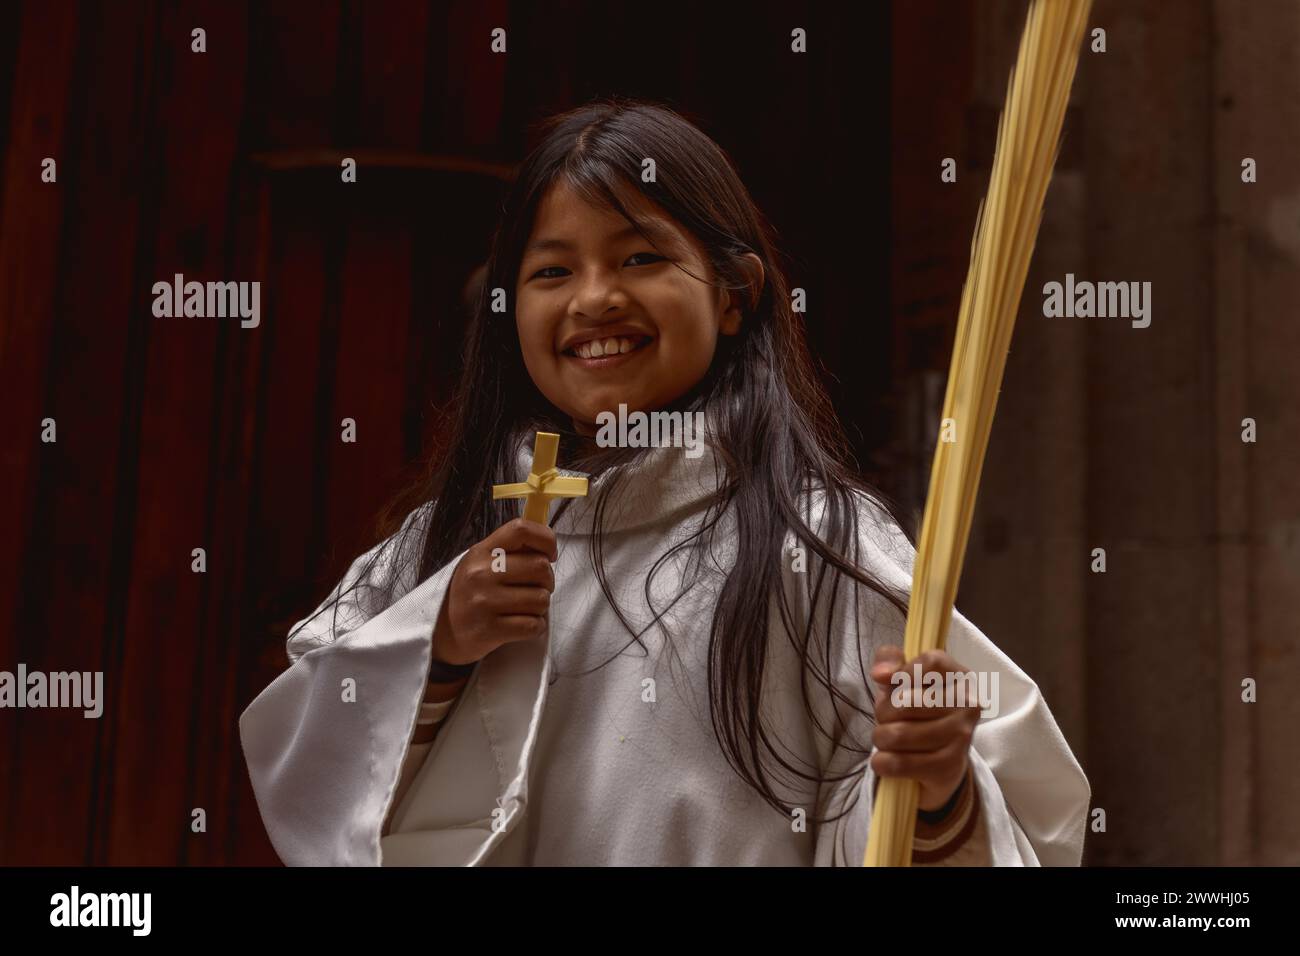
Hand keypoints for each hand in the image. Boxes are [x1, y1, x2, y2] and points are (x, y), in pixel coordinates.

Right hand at [431, 517, 557, 666]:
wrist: (444, 631)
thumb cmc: (473, 592)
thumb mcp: (482, 562)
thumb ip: (511, 550)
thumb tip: (548, 545)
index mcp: (481, 552)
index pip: (521, 529)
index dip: (546, 539)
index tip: (550, 555)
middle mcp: (480, 573)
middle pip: (540, 567)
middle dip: (548, 580)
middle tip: (537, 588)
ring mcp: (483, 602)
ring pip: (541, 599)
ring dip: (541, 606)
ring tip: (525, 608)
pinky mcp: (489, 630)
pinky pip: (533, 625)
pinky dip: (536, 626)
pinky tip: (523, 624)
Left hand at [868, 645, 979, 811]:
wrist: (940, 758)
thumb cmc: (918, 709)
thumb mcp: (903, 677)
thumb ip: (890, 659)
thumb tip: (881, 674)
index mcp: (960, 676)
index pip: (932, 662)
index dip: (902, 672)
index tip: (889, 683)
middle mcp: (968, 704)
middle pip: (905, 701)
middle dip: (882, 712)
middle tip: (886, 719)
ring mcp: (962, 736)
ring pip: (898, 734)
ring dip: (880, 738)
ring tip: (886, 738)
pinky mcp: (950, 766)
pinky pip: (900, 763)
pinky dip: (882, 762)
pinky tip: (884, 760)